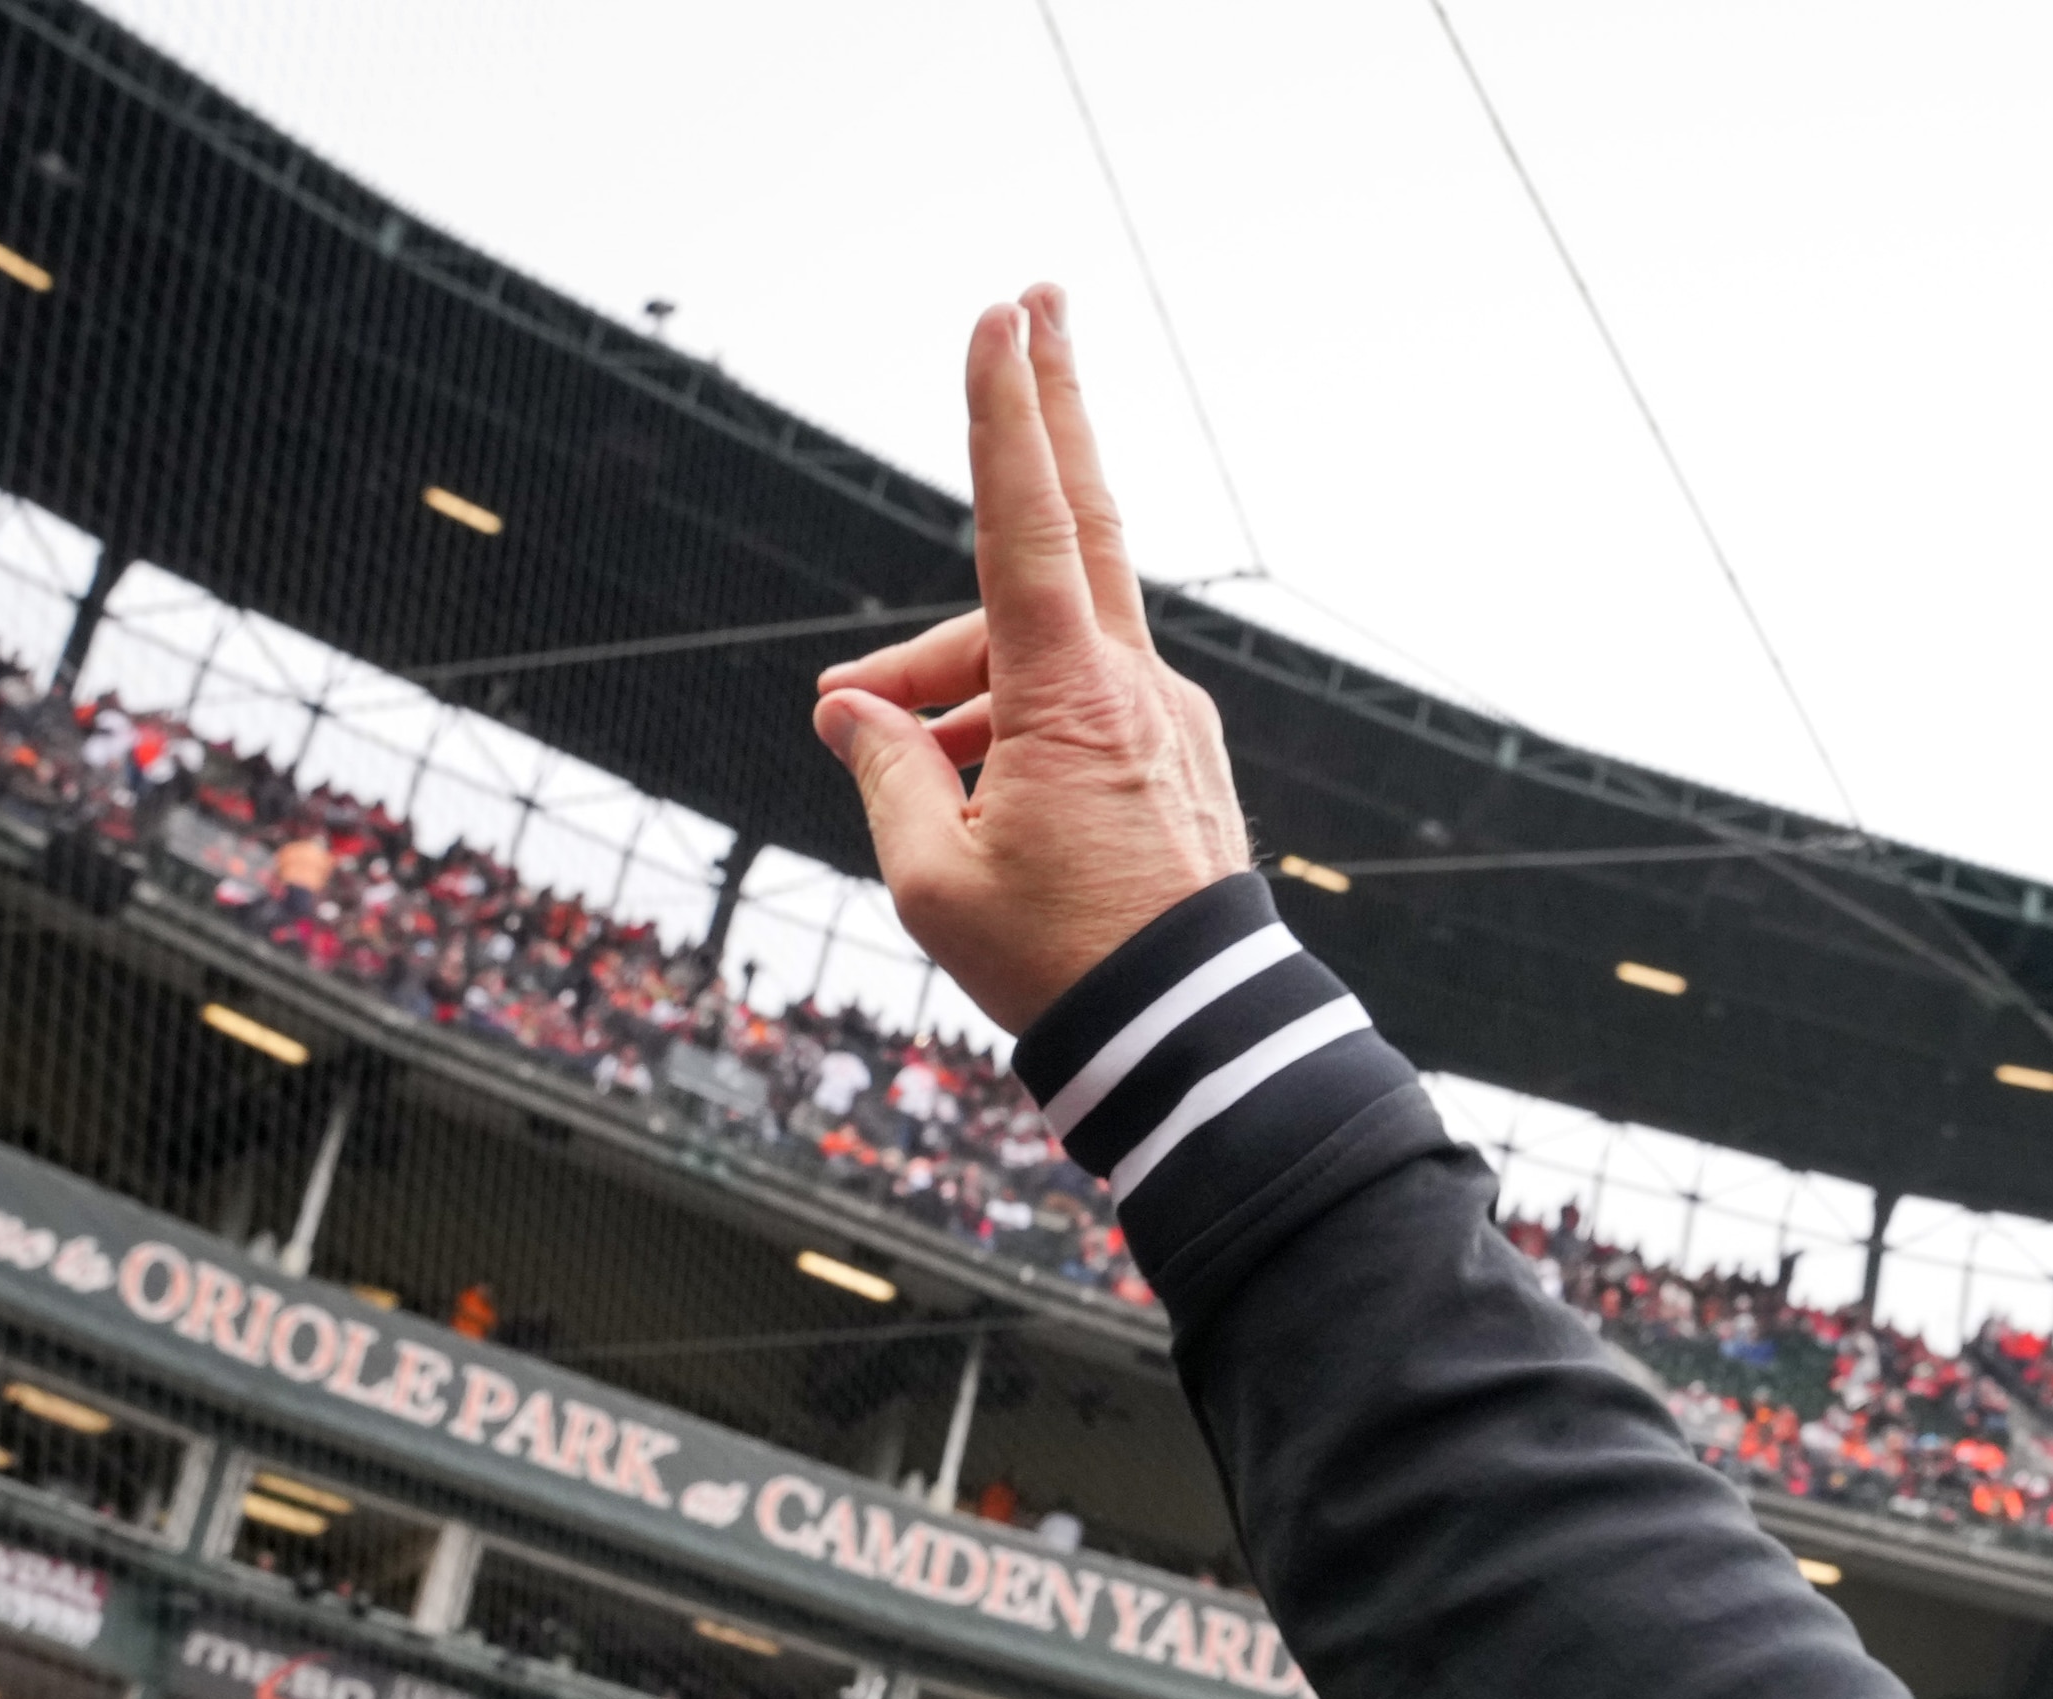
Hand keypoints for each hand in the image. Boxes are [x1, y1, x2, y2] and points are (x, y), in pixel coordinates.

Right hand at [814, 286, 1253, 1036]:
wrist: (1195, 1044)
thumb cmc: (1062, 967)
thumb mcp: (933, 877)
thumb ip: (887, 772)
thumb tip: (857, 713)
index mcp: (1073, 697)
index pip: (1032, 521)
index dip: (1008, 414)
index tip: (1005, 319)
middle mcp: (1133, 687)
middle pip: (1075, 524)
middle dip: (1047, 410)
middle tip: (1034, 300)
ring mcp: (1164, 721)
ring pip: (1040, 648)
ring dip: (955, 679)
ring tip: (878, 747)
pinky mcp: (1173, 759)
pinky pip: (1074, 705)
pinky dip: (1008, 719)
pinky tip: (964, 789)